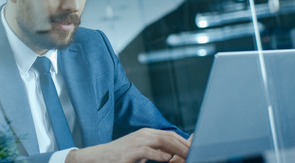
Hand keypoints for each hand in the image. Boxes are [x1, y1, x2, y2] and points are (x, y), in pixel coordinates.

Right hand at [65, 128, 191, 162]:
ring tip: (187, 156)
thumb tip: (171, 154)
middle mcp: (143, 135)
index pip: (170, 134)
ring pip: (161, 142)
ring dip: (176, 149)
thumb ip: (154, 149)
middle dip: (184, 145)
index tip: (194, 149)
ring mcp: (136, 142)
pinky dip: (159, 155)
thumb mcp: (139, 150)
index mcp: (146, 134)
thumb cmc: (121, 156)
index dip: (183, 141)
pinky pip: (148, 152)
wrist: (99, 156)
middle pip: (168, 137)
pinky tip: (167, 159)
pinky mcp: (130, 152)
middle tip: (195, 153)